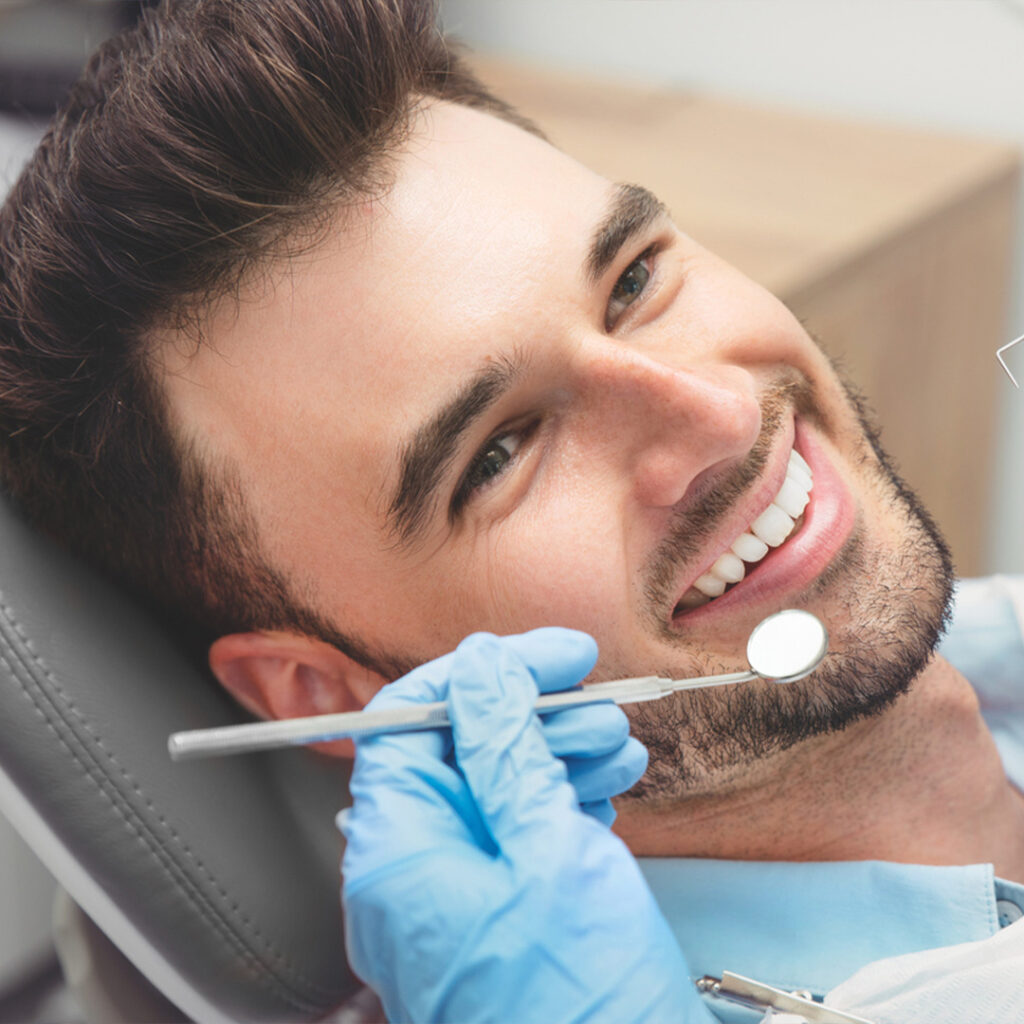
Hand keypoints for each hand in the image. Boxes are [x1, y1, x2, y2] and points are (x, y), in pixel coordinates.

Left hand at [339, 629, 713, 1022]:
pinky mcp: (500, 918)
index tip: (545, 655)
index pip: (407, 723)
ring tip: (617, 744)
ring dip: (557, 754)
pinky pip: (519, 836)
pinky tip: (608, 790)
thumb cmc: (579, 1007)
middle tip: (595, 699)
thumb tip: (480, 669)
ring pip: (497, 791)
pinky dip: (564, 802)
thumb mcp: (548, 850)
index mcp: (400, 855)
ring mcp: (459, 901)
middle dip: (530, 716)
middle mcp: (417, 877)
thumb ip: (504, 749)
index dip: (478, 674)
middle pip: (458, 753)